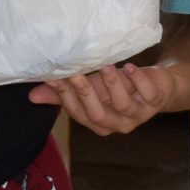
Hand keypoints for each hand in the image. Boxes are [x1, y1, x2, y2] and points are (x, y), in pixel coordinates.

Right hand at [31, 61, 176, 134]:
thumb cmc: (119, 88)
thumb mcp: (91, 88)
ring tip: (105, 65)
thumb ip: (63, 93)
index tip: (54, 76)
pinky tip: (129, 67)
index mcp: (98, 123)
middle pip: (97, 114)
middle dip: (85, 93)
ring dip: (112, 84)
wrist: (158, 86)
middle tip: (75, 73)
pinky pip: (147, 94)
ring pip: (122, 105)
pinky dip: (138, 80)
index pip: (78, 113)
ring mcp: (138, 115)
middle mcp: (117, 124)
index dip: (65, 96)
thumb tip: (31, 95)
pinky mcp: (155, 102)